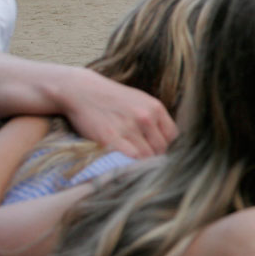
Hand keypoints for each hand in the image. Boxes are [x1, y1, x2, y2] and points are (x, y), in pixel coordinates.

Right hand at [60, 72, 177, 158]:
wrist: (82, 90)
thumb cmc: (112, 98)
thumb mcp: (140, 100)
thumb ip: (154, 118)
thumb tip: (166, 142)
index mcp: (155, 108)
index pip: (172, 136)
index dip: (165, 145)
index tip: (154, 148)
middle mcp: (145, 117)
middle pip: (161, 149)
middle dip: (153, 156)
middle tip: (141, 157)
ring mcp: (128, 128)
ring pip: (146, 157)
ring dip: (140, 162)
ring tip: (131, 160)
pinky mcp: (110, 139)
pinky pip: (129, 159)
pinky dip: (128, 164)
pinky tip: (123, 162)